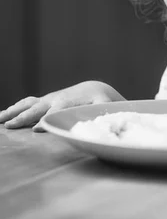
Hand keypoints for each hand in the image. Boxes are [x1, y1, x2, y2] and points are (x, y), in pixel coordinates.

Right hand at [0, 81, 125, 130]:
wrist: (95, 90)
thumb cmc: (100, 100)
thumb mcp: (104, 107)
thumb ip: (99, 114)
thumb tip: (98, 124)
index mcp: (68, 103)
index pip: (54, 113)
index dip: (47, 121)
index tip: (38, 129)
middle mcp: (55, 100)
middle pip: (36, 109)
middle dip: (23, 117)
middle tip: (10, 126)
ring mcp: (48, 100)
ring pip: (28, 105)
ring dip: (13, 112)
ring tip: (0, 120)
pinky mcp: (45, 101)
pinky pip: (28, 104)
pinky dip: (15, 109)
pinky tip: (4, 117)